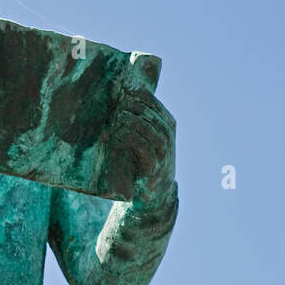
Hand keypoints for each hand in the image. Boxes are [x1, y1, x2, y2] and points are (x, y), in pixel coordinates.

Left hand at [112, 87, 175, 207]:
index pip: (154, 103)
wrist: (153, 196)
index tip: (123, 88)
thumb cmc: (144, 163)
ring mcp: (163, 151)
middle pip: (153, 114)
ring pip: (151, 129)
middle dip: (135, 105)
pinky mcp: (154, 167)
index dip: (139, 94)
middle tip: (119, 102)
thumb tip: (116, 100)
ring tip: (118, 116)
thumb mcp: (144, 138)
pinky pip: (144, 148)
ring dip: (133, 120)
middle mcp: (168, 136)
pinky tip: (118, 134)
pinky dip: (131, 138)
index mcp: (166, 124)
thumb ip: (137, 121)